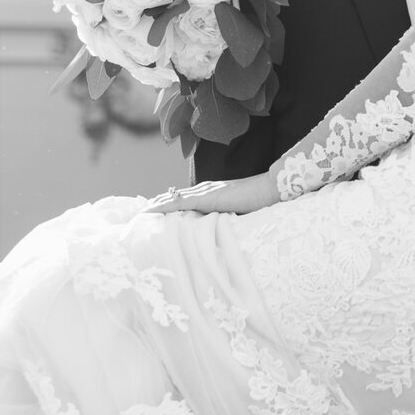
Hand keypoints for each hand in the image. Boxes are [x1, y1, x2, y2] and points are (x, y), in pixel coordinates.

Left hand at [146, 173, 279, 214]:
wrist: (270, 188)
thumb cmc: (261, 200)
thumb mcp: (241, 209)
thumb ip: (230, 215)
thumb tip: (224, 226)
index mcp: (214, 191)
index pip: (187, 196)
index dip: (172, 200)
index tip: (159, 207)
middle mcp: (206, 188)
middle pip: (176, 195)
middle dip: (160, 201)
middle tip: (144, 210)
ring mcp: (206, 191)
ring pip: (174, 197)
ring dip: (158, 203)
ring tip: (143, 210)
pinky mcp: (207, 197)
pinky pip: (179, 202)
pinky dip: (163, 205)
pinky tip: (152, 209)